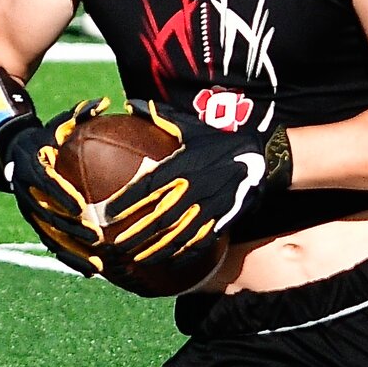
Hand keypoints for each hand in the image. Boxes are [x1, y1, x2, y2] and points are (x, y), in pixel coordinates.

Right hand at [5, 97, 111, 275]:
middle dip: (71, 229)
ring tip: (96, 267)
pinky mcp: (36, 224)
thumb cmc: (40, 136)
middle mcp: (26, 193)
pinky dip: (71, 258)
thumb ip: (76, 116)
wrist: (6, 153)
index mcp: (32, 167)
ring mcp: (29, 211)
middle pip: (47, 216)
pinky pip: (53, 244)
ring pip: (49, 237)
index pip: (46, 183)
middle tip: (96, 237)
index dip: (61, 195)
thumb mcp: (54, 125)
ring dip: (72, 253)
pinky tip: (92, 272)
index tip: (80, 206)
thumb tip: (102, 102)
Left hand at [104, 99, 291, 268]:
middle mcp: (196, 187)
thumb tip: (130, 104)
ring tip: (135, 259)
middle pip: (161, 216)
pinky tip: (168, 263)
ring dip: (156, 249)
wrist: (261, 158)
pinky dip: (184, 254)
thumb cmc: (219, 140)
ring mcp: (210, 206)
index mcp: (184, 165)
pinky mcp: (223, 218)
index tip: (106, 213)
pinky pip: (201, 240)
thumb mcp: (191, 126)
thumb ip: (160, 117)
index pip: (149, 186)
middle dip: (136, 232)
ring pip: (179, 233)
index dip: (126, 201)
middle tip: (115, 245)